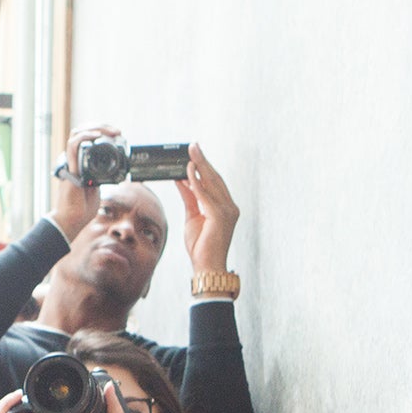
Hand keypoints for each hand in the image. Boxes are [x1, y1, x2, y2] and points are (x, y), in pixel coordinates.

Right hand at [50, 126, 117, 239]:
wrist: (73, 219)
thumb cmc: (83, 207)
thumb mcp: (97, 186)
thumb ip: (101, 176)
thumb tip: (113, 171)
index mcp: (80, 161)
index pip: (88, 137)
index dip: (102, 131)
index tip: (117, 134)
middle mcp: (74, 158)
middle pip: (83, 131)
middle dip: (101, 127)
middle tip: (117, 131)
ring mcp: (71, 161)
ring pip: (77, 133)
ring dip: (95, 128)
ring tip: (109, 131)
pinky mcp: (70, 167)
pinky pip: (73, 146)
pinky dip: (85, 137)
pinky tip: (96, 136)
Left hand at [174, 144, 238, 273]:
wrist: (207, 265)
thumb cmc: (201, 246)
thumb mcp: (192, 215)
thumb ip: (190, 197)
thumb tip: (182, 180)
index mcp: (225, 207)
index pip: (214, 182)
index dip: (204, 167)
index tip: (194, 155)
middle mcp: (229, 207)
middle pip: (215, 178)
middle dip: (203, 161)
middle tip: (193, 146)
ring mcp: (227, 211)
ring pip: (212, 183)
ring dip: (200, 166)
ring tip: (191, 153)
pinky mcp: (220, 216)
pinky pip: (206, 195)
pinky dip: (197, 183)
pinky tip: (189, 172)